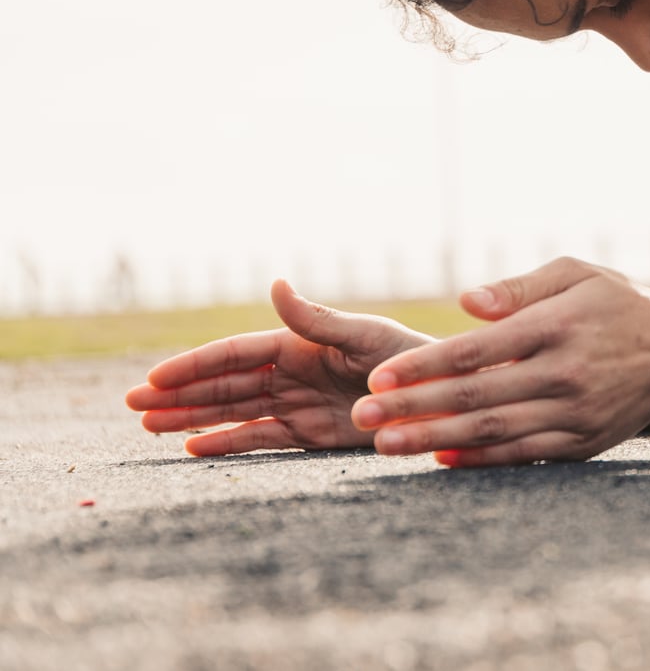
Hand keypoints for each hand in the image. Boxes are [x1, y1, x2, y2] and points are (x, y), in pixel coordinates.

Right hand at [125, 280, 434, 455]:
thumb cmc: (406, 356)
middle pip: (223, 384)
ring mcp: (297, 404)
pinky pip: (259, 438)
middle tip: (130, 407)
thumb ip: (316, 318)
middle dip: (177, 394)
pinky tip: (192, 448)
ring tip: (148, 428)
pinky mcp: (310, 434)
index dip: (192, 366)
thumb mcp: (362, 334)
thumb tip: (275, 283)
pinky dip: (227, 443)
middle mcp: (291, 373)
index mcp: (298, 344)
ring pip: (232, 411)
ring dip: (191, 418)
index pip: (234, 354)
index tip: (153, 380)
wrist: (438, 396)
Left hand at [349, 257, 649, 466]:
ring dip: (433, 439)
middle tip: (362, 418)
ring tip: (385, 446)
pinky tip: (439, 458)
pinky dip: (479, 459)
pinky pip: (521, 454)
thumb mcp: (577, 273)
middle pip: (475, 395)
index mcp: (557, 325)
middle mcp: (564, 372)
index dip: (423, 365)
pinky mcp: (581, 442)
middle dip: (412, 408)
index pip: (476, 350)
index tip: (378, 378)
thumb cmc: (618, 303)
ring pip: (492, 430)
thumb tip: (464, 302)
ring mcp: (573, 412)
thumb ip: (519, 287)